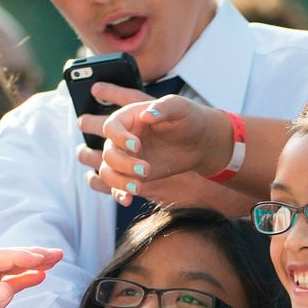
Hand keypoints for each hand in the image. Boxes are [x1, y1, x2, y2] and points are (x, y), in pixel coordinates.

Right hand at [76, 83, 229, 203]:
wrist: (199, 141)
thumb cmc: (188, 118)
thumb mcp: (180, 107)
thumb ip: (164, 107)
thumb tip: (146, 115)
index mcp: (129, 118)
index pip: (111, 127)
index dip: (119, 138)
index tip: (137, 146)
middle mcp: (122, 138)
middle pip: (109, 152)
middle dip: (123, 163)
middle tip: (146, 169)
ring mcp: (126, 158)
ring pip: (108, 171)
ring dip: (118, 181)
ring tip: (138, 187)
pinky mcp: (133, 174)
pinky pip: (118, 186)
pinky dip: (119, 194)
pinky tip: (128, 201)